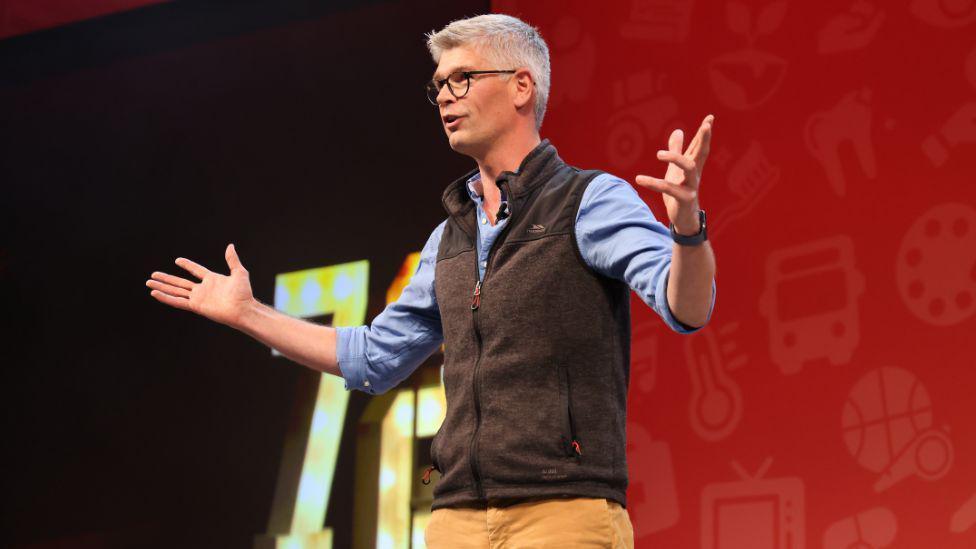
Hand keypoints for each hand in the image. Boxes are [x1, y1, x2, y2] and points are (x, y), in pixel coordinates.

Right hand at [146, 244, 253, 326]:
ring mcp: (198, 298)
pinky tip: (155, 293)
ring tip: (149, 282)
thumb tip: (230, 246)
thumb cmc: (244, 293)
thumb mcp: (239, 272)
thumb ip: (232, 260)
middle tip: (153, 274)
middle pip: (180, 282)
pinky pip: (177, 301)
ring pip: (176, 291)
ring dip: (162, 286)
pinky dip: (166, 298)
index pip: (196, 270)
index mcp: (212, 280)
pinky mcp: (195, 306)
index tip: (177, 260)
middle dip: (166, 278)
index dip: (187, 265)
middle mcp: (203, 289)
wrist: (243, 309)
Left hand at [635, 114, 713, 233]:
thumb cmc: (680, 190)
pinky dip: (653, 183)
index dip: (704, 133)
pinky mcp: (683, 198)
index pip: (700, 146)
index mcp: (693, 166)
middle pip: (702, 153)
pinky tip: (639, 178)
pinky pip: (668, 188)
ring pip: (688, 168)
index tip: (710, 118)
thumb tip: (678, 131)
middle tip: (707, 126)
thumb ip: (677, 150)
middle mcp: (695, 174)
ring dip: (675, 158)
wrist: (684, 218)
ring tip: (658, 154)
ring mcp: (691, 186)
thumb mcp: (675, 169)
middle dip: (704, 139)